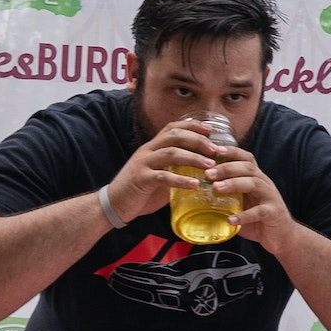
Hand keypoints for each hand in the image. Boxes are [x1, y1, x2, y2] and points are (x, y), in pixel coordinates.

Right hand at [107, 118, 231, 220]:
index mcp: (152, 147)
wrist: (114, 204)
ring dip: (193, 157)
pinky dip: (180, 180)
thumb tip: (203, 170)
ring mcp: (143, 163)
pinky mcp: (140, 179)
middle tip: (216, 149)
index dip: (192, 125)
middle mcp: (147, 151)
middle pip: (174, 136)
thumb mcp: (160, 174)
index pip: (173, 127)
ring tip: (210, 165)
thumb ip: (176, 168)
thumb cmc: (141, 190)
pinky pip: (163, 177)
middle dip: (197, 140)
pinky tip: (194, 184)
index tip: (211, 129)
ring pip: (170, 153)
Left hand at [208, 150, 297, 246]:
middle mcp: (264, 183)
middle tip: (208, 173)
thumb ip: (226, 197)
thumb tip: (197, 195)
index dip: (232, 151)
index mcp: (256, 178)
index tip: (214, 150)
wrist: (282, 236)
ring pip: (254, 183)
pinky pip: (259, 212)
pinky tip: (231, 220)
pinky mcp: (274, 213)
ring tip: (216, 189)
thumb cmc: (257, 219)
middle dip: (227, 168)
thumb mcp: (241, 203)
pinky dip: (244, 215)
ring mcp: (271, 197)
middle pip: (248, 168)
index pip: (246, 158)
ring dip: (234, 184)